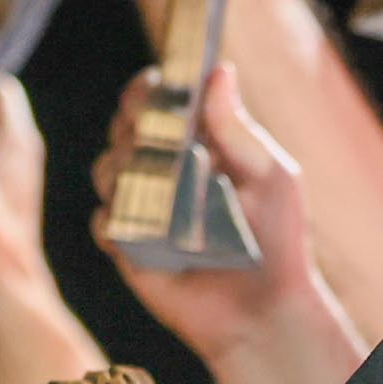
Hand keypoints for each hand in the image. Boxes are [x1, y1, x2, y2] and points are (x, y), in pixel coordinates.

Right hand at [90, 59, 327, 364]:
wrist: (266, 311)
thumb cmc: (279, 240)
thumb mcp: (272, 176)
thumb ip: (240, 129)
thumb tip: (221, 72)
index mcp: (198, 144)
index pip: (159, 101)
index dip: (148, 89)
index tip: (155, 87)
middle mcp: (165, 170)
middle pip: (124, 128)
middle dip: (131, 124)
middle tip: (150, 135)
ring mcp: (144, 207)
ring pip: (106, 168)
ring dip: (122, 168)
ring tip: (154, 184)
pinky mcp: (129, 247)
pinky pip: (102, 222)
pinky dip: (114, 219)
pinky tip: (139, 226)